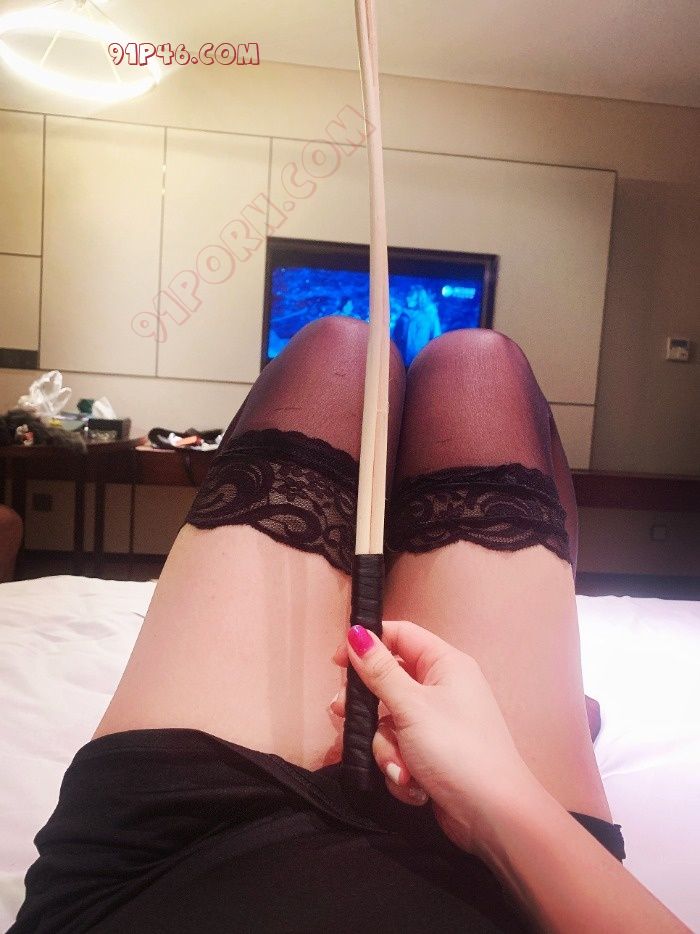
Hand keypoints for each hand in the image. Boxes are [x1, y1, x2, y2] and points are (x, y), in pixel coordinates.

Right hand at [332, 620, 538, 853]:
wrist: (493, 817)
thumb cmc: (455, 749)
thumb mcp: (411, 706)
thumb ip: (380, 671)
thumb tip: (356, 633)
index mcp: (445, 664)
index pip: (400, 636)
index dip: (368, 644)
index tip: (337, 663)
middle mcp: (442, 688)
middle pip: (388, 683)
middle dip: (369, 709)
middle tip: (344, 716)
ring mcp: (437, 724)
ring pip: (389, 723)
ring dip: (387, 750)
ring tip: (400, 769)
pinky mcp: (432, 755)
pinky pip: (400, 750)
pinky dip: (400, 768)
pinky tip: (412, 785)